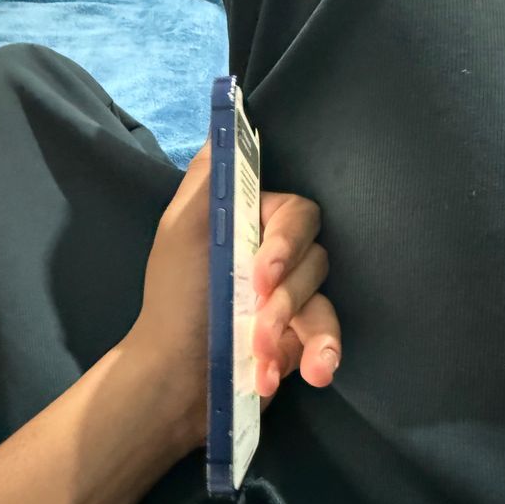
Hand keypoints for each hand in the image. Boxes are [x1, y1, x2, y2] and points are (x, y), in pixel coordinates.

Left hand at [126, 141, 340, 450]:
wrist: (177, 379)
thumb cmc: (176, 300)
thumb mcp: (181, 231)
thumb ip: (209, 179)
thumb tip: (231, 124)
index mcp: (249, 224)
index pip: (295, 213)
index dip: (286, 241)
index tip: (263, 272)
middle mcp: (275, 254)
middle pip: (315, 255)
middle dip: (285, 292)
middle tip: (256, 314)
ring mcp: (290, 296)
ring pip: (323, 297)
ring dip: (290, 327)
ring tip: (258, 352)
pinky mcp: (300, 335)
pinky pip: (328, 336)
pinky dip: (318, 355)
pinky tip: (302, 374)